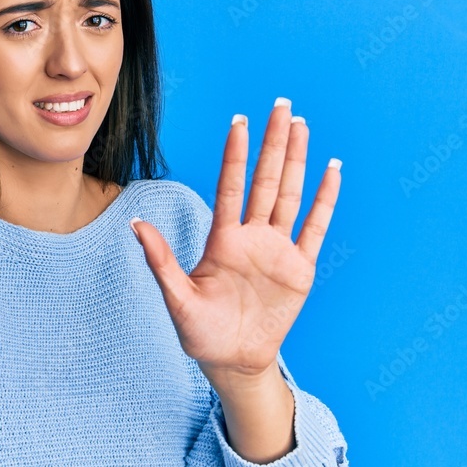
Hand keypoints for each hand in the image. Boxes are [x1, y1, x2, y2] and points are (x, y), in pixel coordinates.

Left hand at [131, 99, 340, 388]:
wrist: (232, 361)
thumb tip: (134, 223)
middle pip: (266, 180)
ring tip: (302, 126)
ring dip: (297, 161)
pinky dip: (324, 200)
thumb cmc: (200, 332)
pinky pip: (315, 229)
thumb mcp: (177, 298)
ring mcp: (278, 250)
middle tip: (282, 105)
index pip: (231, 187)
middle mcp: (252, 237)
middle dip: (273, 143)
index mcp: (223, 239)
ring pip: (291, 195)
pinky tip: (331, 172)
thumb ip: (161, 260)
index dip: (235, 155)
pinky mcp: (299, 269)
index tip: (239, 122)